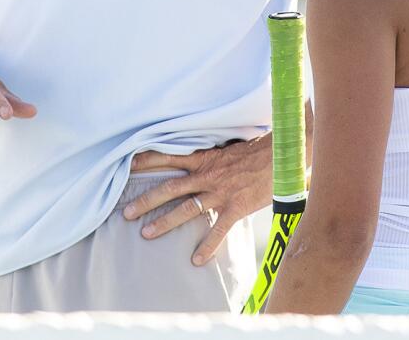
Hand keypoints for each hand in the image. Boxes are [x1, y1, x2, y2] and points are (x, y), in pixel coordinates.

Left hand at [122, 136, 272, 265]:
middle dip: (146, 200)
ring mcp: (220, 192)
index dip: (146, 160)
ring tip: (147, 234)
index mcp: (203, 158)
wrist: (282, 154)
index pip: (168, 156)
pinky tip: (197, 260)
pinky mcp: (236, 207)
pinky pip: (218, 230)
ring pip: (186, 209)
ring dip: (165, 222)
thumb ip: (208, 156)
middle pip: (169, 188)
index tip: (126, 166)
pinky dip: (208, 246)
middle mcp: (207, 175)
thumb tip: (193, 156)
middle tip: (125, 213)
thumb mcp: (226, 147)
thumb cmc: (255, 149)